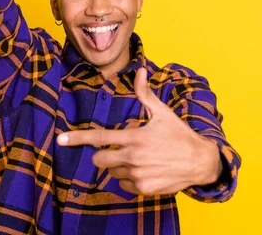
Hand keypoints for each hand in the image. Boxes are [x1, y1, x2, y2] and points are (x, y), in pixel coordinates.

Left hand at [57, 68, 222, 195]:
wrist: (200, 162)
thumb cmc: (180, 135)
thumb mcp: (162, 113)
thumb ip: (145, 94)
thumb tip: (140, 71)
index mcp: (135, 138)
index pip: (99, 138)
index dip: (78, 138)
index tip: (61, 140)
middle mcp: (133, 158)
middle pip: (99, 160)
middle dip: (103, 154)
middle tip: (118, 148)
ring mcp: (138, 176)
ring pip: (112, 172)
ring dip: (119, 166)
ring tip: (139, 158)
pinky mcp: (144, 190)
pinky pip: (124, 185)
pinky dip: (129, 179)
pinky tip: (145, 170)